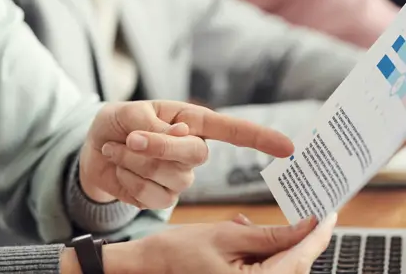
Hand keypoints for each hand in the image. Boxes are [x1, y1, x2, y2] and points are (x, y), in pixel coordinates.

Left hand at [79, 101, 293, 207]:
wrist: (92, 149)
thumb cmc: (116, 123)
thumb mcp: (127, 113)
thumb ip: (151, 124)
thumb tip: (181, 137)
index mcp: (190, 122)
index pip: (231, 131)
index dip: (260, 138)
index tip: (289, 147)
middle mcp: (192, 150)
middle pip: (195, 156)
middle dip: (159, 147)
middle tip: (130, 138)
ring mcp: (180, 177)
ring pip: (170, 177)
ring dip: (134, 161)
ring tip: (118, 148)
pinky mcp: (162, 198)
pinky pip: (151, 195)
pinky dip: (127, 178)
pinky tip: (119, 168)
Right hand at [88, 214, 336, 273]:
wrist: (151, 264)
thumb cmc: (181, 251)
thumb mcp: (226, 234)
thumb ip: (269, 235)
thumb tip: (305, 226)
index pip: (299, 258)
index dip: (316, 235)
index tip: (328, 214)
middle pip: (293, 265)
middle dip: (295, 239)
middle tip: (298, 211)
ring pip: (280, 267)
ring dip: (273, 245)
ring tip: (245, 223)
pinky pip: (265, 271)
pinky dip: (261, 253)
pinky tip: (240, 233)